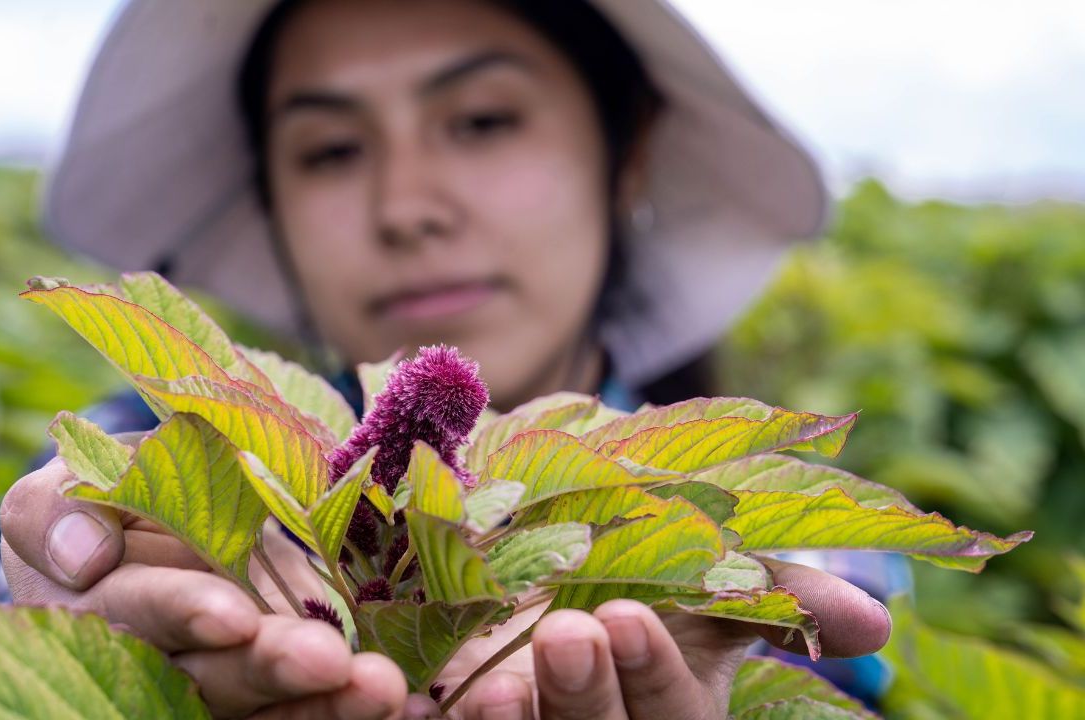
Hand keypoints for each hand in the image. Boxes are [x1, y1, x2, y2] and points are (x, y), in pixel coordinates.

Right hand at [0, 456, 409, 718]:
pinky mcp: (283, 681)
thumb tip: (81, 555)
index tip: (232, 616)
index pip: (145, 617)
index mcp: (108, 613)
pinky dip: (356, 706)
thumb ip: (51, 515)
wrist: (149, 520)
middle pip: (222, 680)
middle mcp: (171, 663)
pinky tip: (414, 703)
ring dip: (330, 704)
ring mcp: (232, 679)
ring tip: (386, 691)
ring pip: (275, 707)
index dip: (185, 615)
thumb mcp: (55, 496)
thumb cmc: (95, 506)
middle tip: (337, 665)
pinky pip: (317, 703)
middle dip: (276, 671)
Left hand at [428, 559, 890, 718]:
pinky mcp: (444, 715)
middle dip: (584, 698)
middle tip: (569, 630)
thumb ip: (771, 587)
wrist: (524, 517)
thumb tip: (874, 625)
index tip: (631, 614)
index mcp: (663, 701)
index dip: (653, 674)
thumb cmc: (627, 540)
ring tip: (486, 692)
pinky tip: (390, 691)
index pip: (671, 716)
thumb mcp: (699, 556)